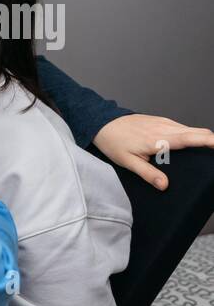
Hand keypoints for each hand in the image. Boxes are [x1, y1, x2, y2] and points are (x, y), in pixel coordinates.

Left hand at [94, 114, 213, 189]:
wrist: (103, 123)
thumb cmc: (114, 142)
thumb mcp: (128, 162)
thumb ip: (147, 174)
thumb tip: (164, 185)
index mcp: (159, 139)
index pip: (192, 138)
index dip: (210, 141)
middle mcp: (166, 127)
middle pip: (199, 132)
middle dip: (212, 141)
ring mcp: (165, 122)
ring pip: (192, 129)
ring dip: (202, 138)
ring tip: (209, 150)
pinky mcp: (162, 120)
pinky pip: (183, 127)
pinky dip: (192, 135)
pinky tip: (191, 145)